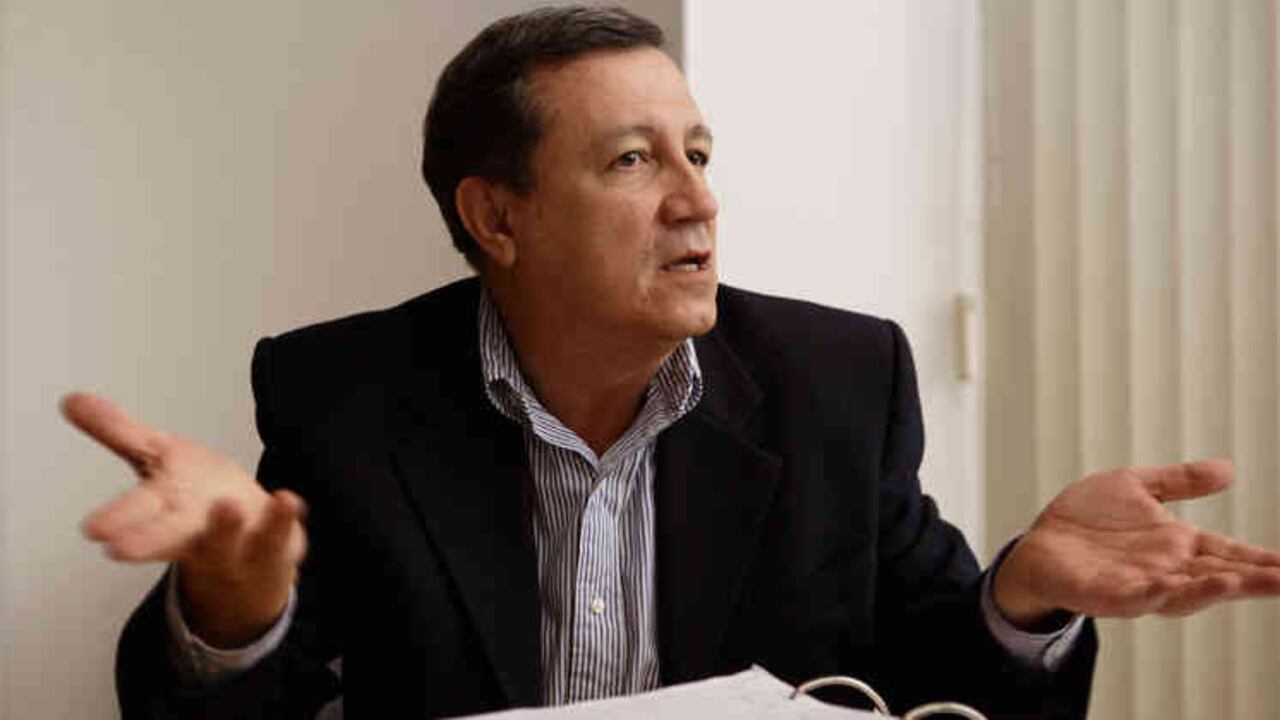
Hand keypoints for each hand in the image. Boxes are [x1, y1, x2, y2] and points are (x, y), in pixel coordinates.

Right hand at [64, 392, 306, 646]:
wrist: (250, 558)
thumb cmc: (194, 502)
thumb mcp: (156, 459)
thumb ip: (118, 432)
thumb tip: (69, 398)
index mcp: (162, 509)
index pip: (136, 512)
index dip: (117, 520)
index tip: (95, 530)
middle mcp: (193, 530)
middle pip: (169, 535)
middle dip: (148, 540)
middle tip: (122, 550)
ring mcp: (234, 541)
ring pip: (226, 538)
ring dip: (224, 526)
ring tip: (225, 506)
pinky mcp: (272, 542)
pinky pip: (278, 531)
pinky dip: (283, 517)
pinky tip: (287, 498)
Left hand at [994, 459, 1279, 626]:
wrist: (1037, 544)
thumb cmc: (1087, 520)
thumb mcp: (1136, 487)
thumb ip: (1180, 482)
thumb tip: (1229, 469)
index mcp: (1178, 545)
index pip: (1230, 553)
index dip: (1263, 560)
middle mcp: (1166, 569)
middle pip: (1218, 578)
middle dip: (1254, 581)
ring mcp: (1137, 584)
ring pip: (1181, 594)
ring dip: (1209, 591)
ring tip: (1239, 583)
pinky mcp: (1104, 594)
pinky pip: (1133, 597)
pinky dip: (1151, 593)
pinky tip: (1165, 585)